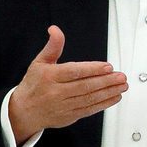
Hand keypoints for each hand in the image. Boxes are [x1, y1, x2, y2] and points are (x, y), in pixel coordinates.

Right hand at [8, 25, 127, 143]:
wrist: (24, 111)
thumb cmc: (34, 85)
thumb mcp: (39, 62)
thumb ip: (52, 47)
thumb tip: (55, 30)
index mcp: (50, 76)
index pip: (74, 72)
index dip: (92, 70)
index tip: (108, 67)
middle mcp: (57, 92)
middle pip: (85, 86)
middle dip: (106, 81)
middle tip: (120, 76)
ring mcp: (65, 106)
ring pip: (90, 98)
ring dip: (109, 92)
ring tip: (122, 85)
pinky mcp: (71, 116)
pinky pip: (90, 109)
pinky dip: (104, 104)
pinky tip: (115, 97)